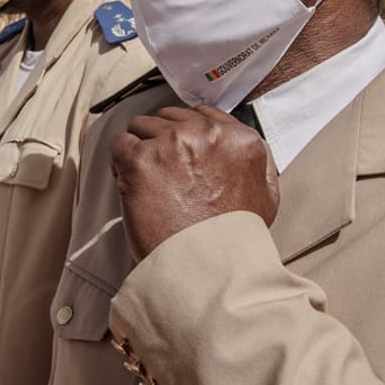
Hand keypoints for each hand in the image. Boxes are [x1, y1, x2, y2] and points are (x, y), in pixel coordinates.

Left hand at [109, 104, 279, 261]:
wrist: (207, 270)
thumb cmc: (232, 241)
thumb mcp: (266, 197)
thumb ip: (257, 163)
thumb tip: (239, 144)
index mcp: (240, 140)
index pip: (203, 114)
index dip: (186, 133)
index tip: (179, 152)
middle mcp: (207, 133)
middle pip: (169, 118)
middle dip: (162, 140)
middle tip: (161, 171)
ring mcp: (172, 142)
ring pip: (141, 126)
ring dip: (140, 148)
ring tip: (145, 179)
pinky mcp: (141, 158)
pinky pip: (119, 143)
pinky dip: (118, 161)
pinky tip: (127, 181)